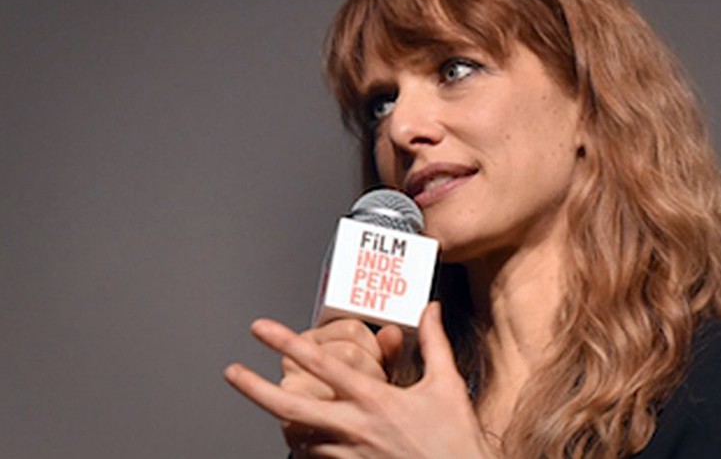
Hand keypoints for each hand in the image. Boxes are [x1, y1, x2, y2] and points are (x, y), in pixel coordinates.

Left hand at [225, 303, 494, 458]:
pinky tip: (301, 437)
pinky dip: (303, 445)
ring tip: (273, 404)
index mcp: (377, 400)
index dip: (288, 343)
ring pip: (297, 437)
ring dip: (282, 420)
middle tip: (232, 372)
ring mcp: (350, 455)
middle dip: (255, 388)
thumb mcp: (448, 385)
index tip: (261, 329)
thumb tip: (430, 308)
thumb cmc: (456, 439)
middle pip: (291, 407)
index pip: (323, 365)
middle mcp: (356, 428)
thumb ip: (434, 343)